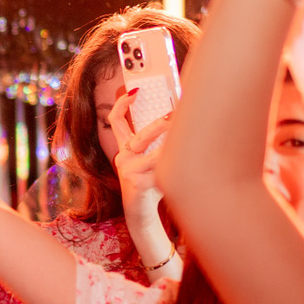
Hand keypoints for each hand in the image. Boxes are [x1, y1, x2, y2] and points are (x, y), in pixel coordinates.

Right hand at [111, 88, 169, 213]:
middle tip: (176, 116)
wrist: (140, 212)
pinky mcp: (136, 184)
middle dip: (160, 125)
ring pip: (156, 155)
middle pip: (141, 135)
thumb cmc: (149, 182)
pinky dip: (174, 173)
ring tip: (189, 148)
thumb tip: (178, 118)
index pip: (115, 121)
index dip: (122, 104)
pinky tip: (181, 176)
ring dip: (173, 153)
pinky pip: (161, 172)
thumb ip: (156, 143)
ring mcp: (127, 171)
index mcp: (124, 148)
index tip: (135, 91)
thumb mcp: (149, 160)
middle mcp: (122, 157)